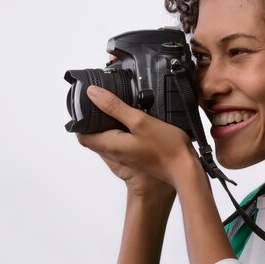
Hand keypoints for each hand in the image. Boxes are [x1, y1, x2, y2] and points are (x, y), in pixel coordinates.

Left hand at [76, 85, 197, 192]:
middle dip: (92, 120)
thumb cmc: (165, 148)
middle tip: (100, 102)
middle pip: (93, 137)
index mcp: (110, 144)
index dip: (80, 119)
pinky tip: (133, 120)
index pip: (82, 135)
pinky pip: (121, 142)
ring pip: (107, 139)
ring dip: (107, 125)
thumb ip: (114, 107)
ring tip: (117, 107)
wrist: (184, 170)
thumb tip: (92, 93)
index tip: (85, 104)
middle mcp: (115, 152)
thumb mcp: (139, 121)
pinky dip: (120, 130)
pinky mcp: (136, 156)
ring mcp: (126, 156)